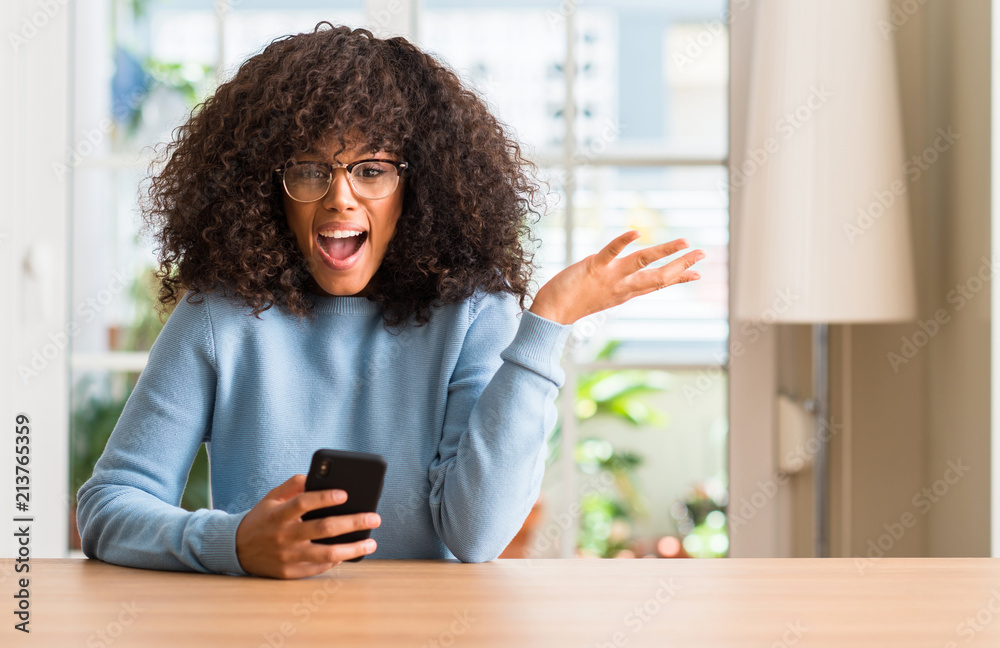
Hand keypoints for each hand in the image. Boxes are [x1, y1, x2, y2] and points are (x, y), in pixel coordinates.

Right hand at [235, 474, 380, 578]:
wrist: (236, 549)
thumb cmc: (262, 519)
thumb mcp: (271, 497)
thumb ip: (293, 485)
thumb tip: (316, 475)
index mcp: (279, 514)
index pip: (304, 502)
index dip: (324, 497)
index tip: (345, 493)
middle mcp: (284, 536)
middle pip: (323, 528)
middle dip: (353, 522)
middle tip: (374, 518)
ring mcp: (288, 556)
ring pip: (327, 554)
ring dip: (353, 549)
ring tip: (371, 543)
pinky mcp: (290, 572)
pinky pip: (319, 567)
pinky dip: (336, 560)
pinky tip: (350, 552)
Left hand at [528, 231, 704, 324]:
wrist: (552, 313)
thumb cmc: (575, 302)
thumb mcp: (604, 296)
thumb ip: (620, 287)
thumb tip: (631, 281)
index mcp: (627, 293)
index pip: (658, 285)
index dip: (679, 278)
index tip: (699, 274)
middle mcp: (623, 286)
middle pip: (659, 276)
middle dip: (682, 265)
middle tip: (702, 253)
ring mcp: (611, 277)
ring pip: (643, 263)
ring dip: (665, 251)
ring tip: (685, 241)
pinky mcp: (594, 267)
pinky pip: (611, 252)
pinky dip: (624, 241)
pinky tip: (637, 232)